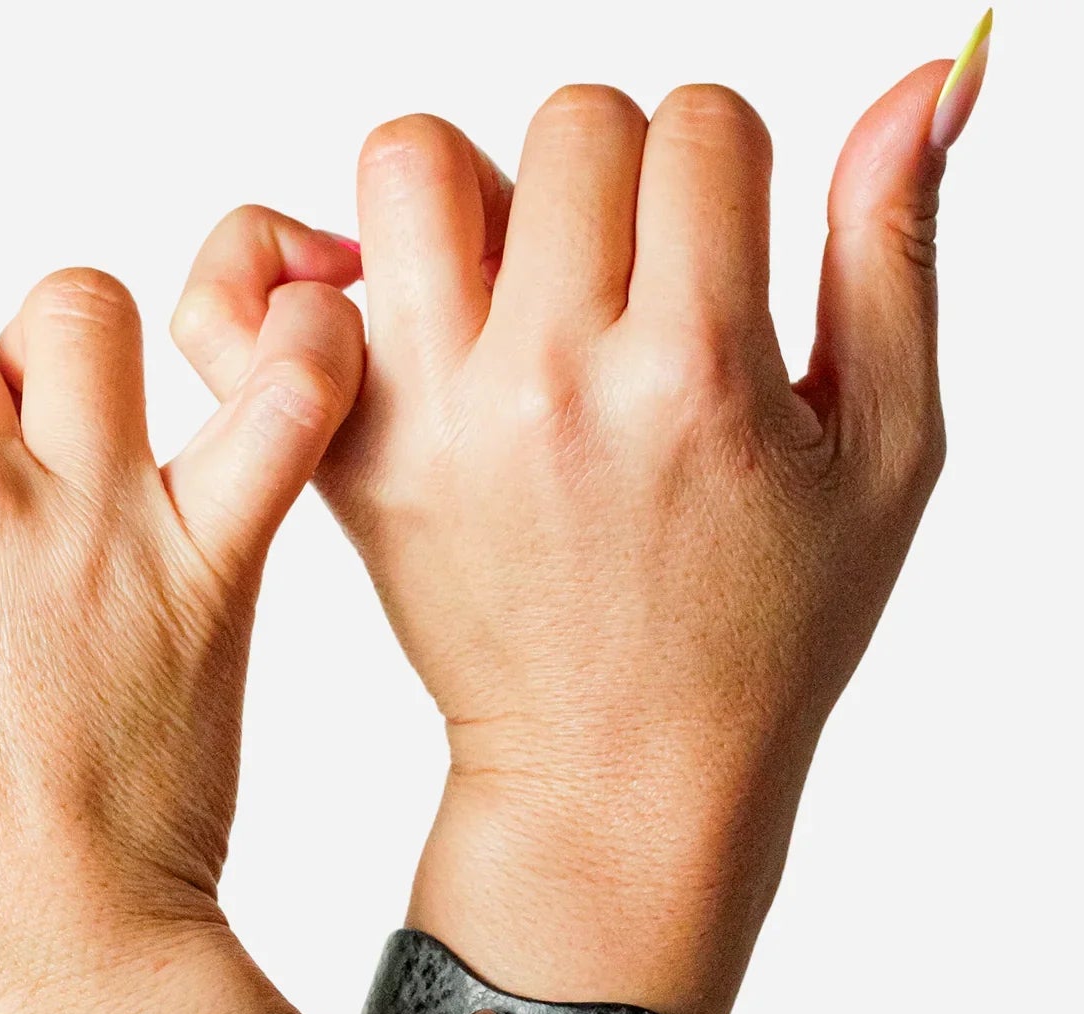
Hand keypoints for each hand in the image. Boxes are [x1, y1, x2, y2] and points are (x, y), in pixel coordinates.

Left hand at [172, 47, 986, 1013]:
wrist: (617, 776)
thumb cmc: (760, 632)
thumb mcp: (878, 456)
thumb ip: (891, 253)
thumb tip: (925, 77)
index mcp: (692, 375)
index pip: (697, 124)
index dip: (724, 171)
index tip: (721, 258)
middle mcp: (547, 386)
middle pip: (566, 125)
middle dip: (617, 180)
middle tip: (633, 288)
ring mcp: (430, 422)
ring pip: (413, 165)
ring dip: (475, 197)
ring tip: (519, 288)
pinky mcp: (350, 462)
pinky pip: (249, 302)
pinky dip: (288, 269)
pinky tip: (377, 302)